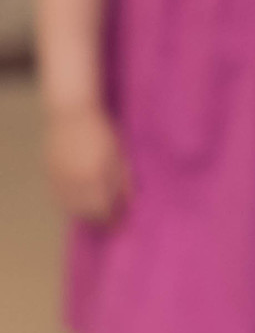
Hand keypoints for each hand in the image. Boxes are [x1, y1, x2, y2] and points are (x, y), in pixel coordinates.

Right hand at [45, 105, 130, 222]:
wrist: (71, 112)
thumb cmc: (101, 130)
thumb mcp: (118, 153)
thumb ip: (123, 178)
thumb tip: (128, 201)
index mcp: (95, 176)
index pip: (105, 209)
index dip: (113, 218)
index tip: (121, 220)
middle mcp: (75, 181)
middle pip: (87, 212)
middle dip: (99, 218)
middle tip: (109, 219)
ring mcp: (59, 178)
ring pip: (70, 208)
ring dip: (83, 213)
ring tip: (94, 211)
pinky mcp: (49, 173)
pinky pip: (58, 197)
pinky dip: (69, 203)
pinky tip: (78, 201)